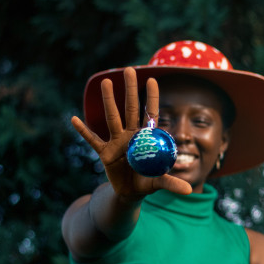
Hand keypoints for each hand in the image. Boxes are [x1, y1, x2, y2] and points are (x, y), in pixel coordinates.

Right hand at [71, 67, 191, 198]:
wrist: (130, 193)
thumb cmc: (147, 182)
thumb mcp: (159, 182)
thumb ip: (172, 183)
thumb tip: (189, 191)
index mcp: (146, 138)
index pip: (150, 114)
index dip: (151, 98)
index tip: (153, 79)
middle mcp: (130, 135)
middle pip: (130, 108)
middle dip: (130, 90)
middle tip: (128, 69)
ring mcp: (116, 142)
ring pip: (112, 118)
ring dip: (108, 100)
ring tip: (105, 82)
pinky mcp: (105, 153)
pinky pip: (93, 140)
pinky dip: (84, 131)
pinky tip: (74, 119)